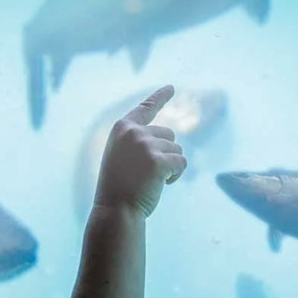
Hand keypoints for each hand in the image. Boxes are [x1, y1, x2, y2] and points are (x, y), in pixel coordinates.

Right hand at [93, 85, 186, 216]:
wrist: (115, 210)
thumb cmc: (118, 187)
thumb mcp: (121, 156)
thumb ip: (138, 142)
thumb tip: (168, 139)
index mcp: (122, 128)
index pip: (145, 108)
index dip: (160, 97)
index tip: (172, 87)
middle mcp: (134, 132)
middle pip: (169, 133)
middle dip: (166, 152)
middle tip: (146, 173)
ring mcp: (146, 145)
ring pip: (177, 149)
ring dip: (170, 165)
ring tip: (150, 180)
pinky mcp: (159, 161)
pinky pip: (181, 162)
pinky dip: (176, 175)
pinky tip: (159, 184)